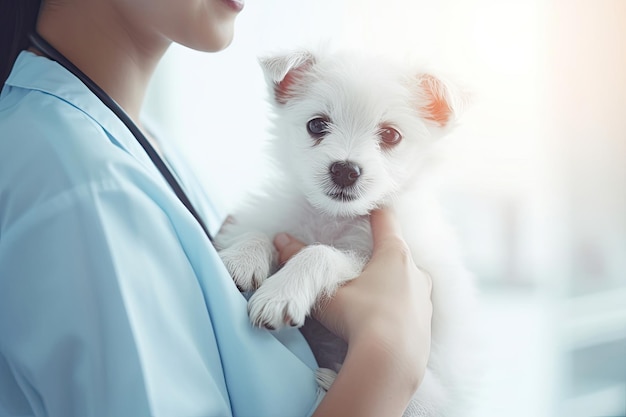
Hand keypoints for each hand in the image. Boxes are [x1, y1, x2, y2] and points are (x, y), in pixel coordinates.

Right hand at [274, 207, 432, 415]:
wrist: (390, 364)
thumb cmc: (358, 318)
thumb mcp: (327, 290)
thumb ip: (302, 261)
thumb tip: (280, 240)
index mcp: (394, 255)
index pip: (386, 221)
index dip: (374, 212)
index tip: (366, 207)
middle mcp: (416, 272)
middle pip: (397, 253)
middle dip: (379, 257)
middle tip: (360, 265)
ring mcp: (425, 299)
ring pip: (407, 282)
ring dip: (390, 284)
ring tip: (369, 298)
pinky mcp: (427, 324)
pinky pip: (411, 308)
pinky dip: (397, 309)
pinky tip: (382, 323)